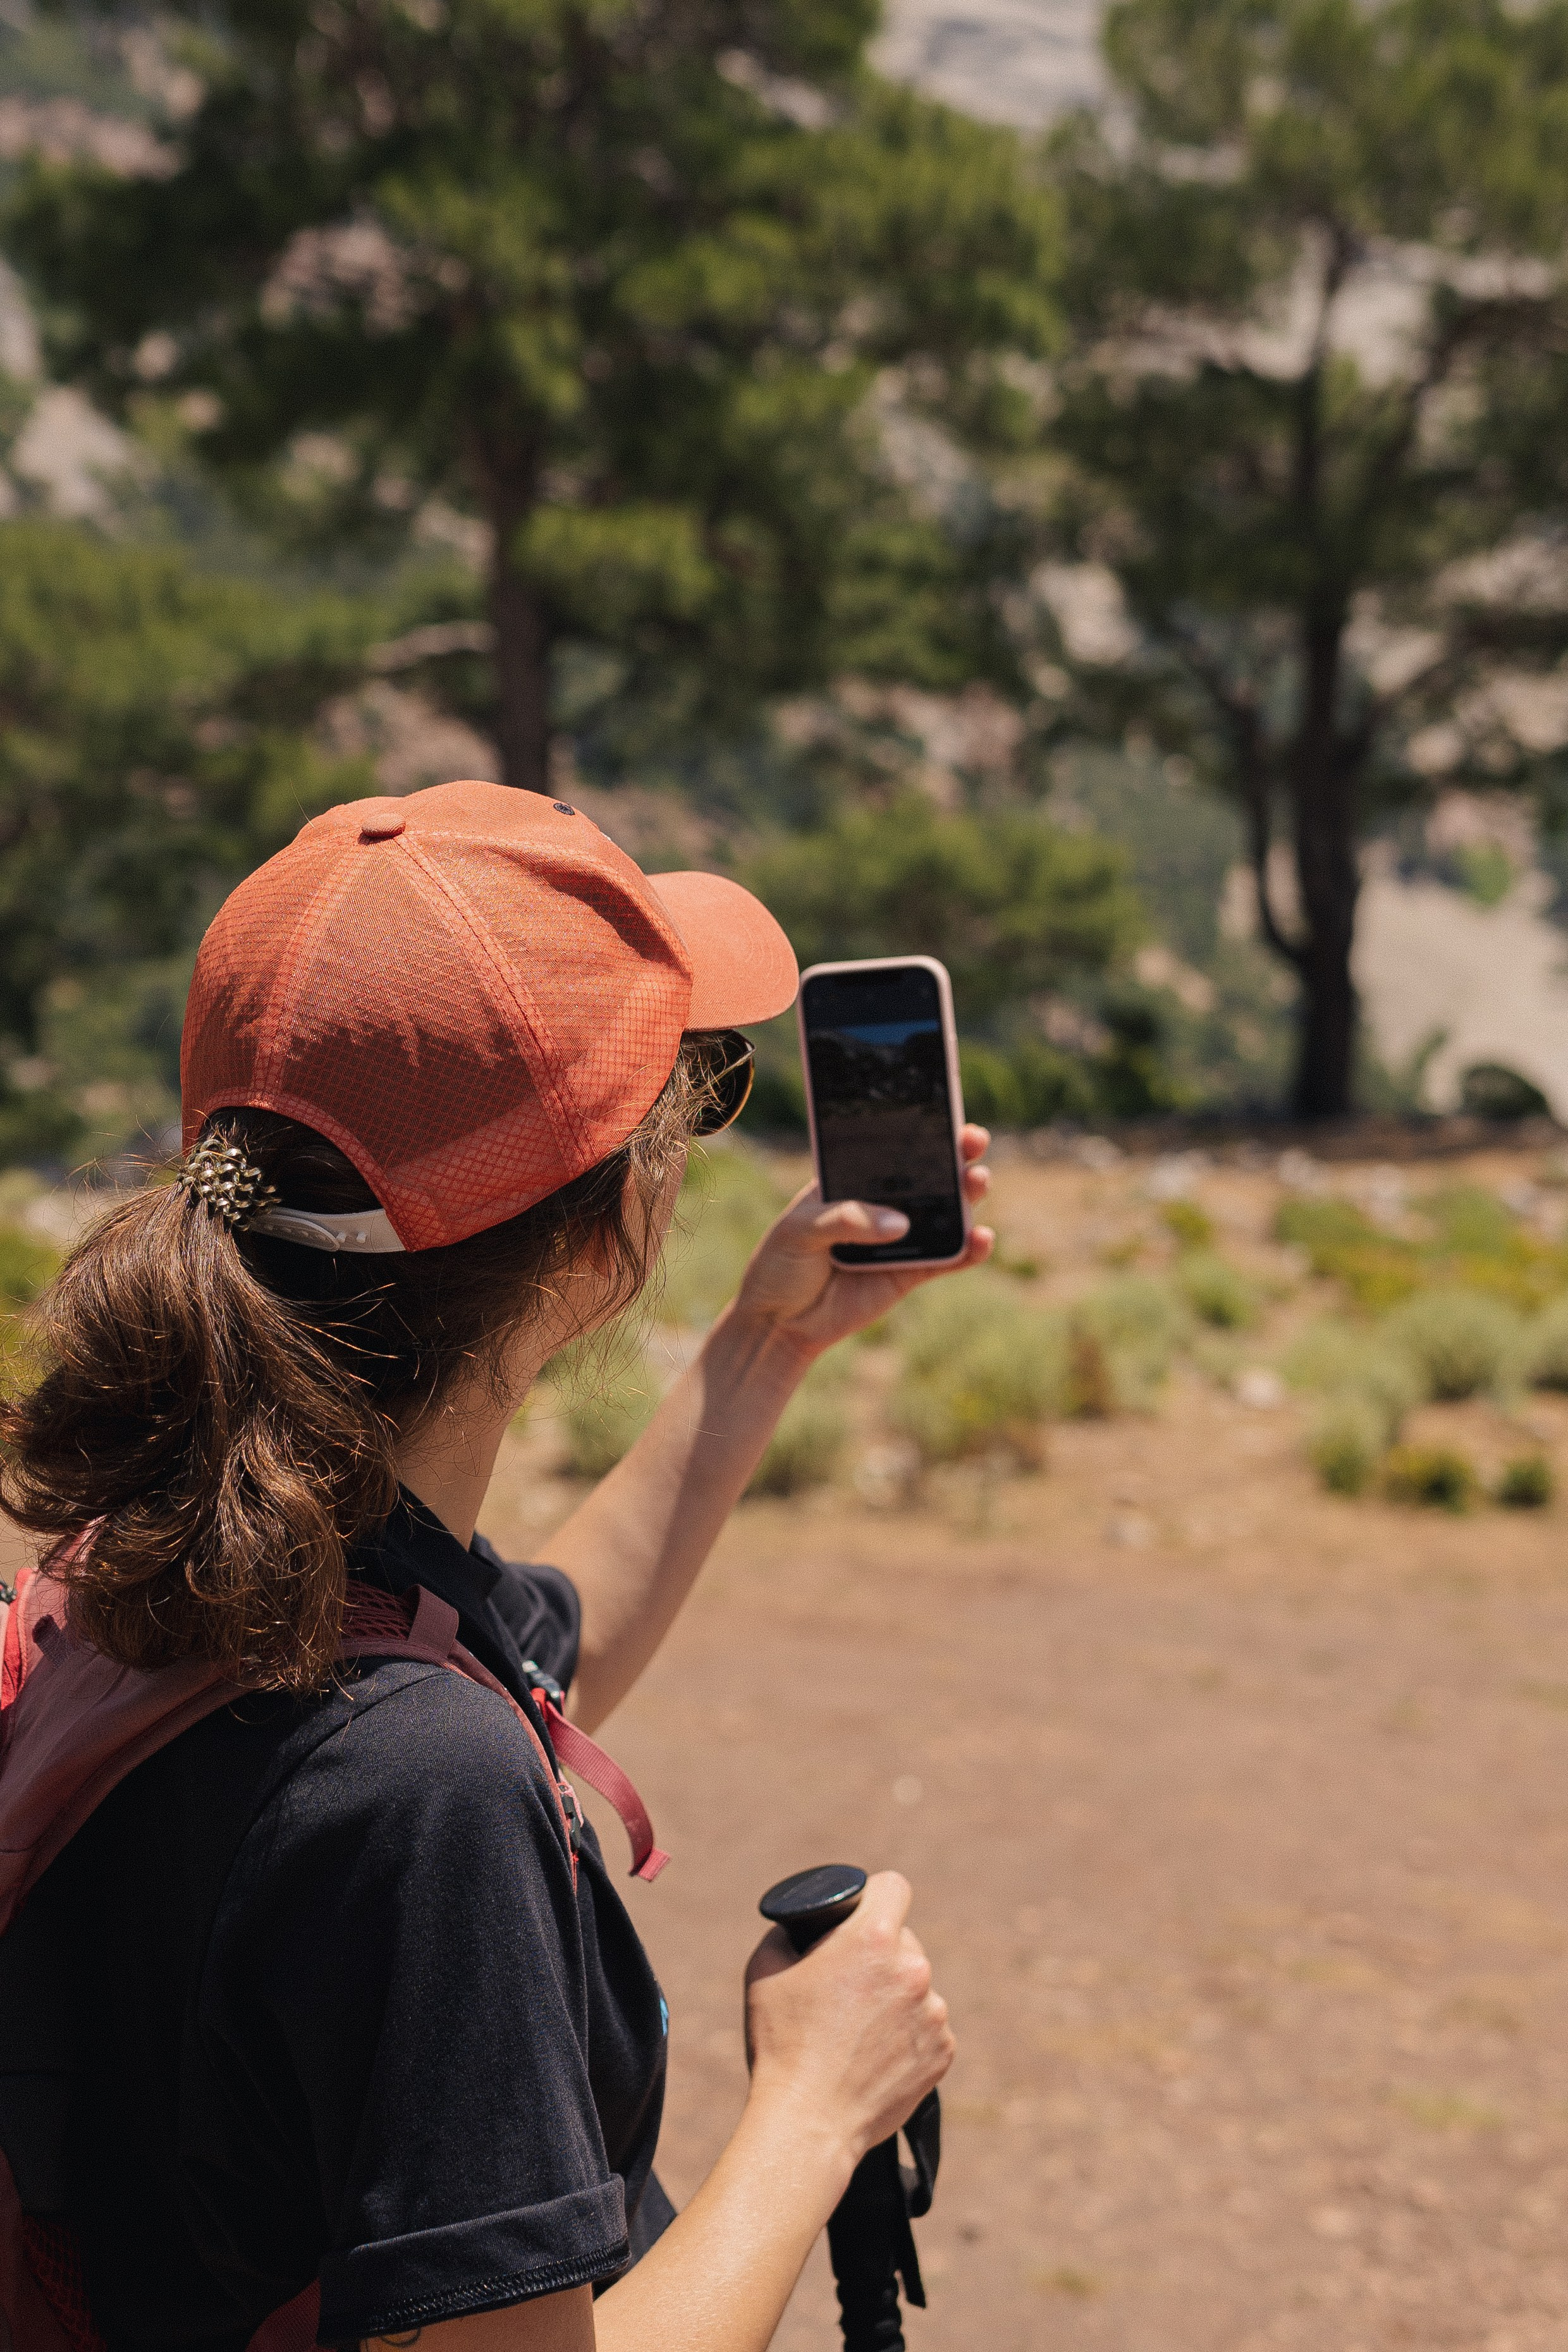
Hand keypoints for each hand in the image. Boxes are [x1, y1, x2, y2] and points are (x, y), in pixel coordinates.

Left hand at [727, 1125, 993, 1358]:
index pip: (890, 1150)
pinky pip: (947, 1259)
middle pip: (927, 1175)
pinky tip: (983, 1239)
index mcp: (851, 1182)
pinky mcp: (910, 1273)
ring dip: (969, 1195)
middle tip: (973, 1140)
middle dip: (956, 1154)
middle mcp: (882, 1205)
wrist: (778, 1323)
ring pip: (944, 1212)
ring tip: (978, 1181)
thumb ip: (846, 1220)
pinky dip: (969, 1250)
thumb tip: (899, 1223)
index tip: (944, 1115)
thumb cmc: (780, 1266)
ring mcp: (900, 1238)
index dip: (919, 1132)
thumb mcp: (799, 1231)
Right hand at [743, 1873, 953, 2169]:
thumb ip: (790, 1931)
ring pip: (916, 1986)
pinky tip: (876, 2055)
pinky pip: (928, 2026)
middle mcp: (914, 1970)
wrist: (808, 2124)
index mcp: (873, 1939)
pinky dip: (908, 2034)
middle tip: (847, 1985)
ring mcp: (934, 2014)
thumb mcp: (765, 1967)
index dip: (875, 1896)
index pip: (894, 1887)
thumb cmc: (781, 2044)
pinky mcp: (943, 2052)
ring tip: (857, 2031)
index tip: (862, 1914)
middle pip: (903, 1940)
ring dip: (895, 1997)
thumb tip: (805, 1926)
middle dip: (878, 1954)